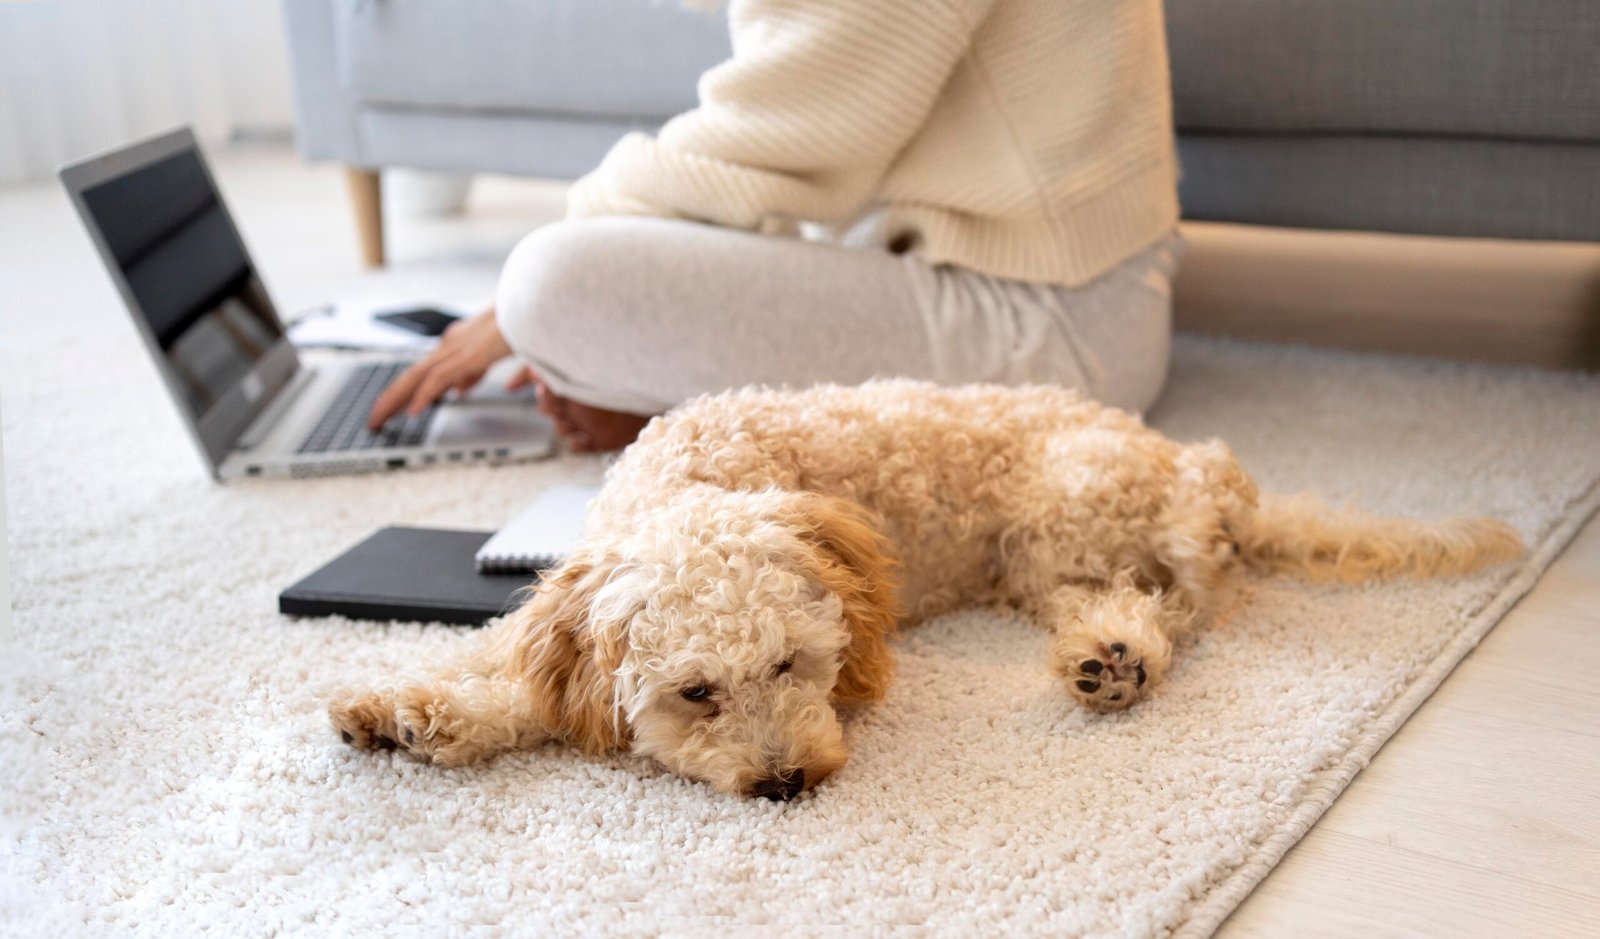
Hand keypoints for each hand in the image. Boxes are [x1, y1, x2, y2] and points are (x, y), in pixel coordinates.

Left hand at [367, 308, 513, 429]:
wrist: (534, 304)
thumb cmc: (520, 325)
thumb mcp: (491, 355)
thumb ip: (473, 372)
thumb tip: (459, 389)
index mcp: (455, 344)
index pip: (421, 372)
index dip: (403, 391)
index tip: (391, 408)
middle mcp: (450, 344)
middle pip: (411, 375)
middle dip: (390, 398)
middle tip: (374, 419)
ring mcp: (457, 349)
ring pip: (416, 377)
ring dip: (395, 400)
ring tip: (379, 420)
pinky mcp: (468, 355)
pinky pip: (439, 379)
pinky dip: (424, 396)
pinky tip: (413, 412)